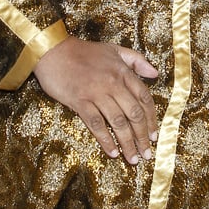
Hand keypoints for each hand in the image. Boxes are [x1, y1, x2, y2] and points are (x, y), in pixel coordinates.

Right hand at [34, 37, 158, 164]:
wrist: (53, 50)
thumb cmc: (83, 51)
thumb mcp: (114, 50)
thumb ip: (136, 60)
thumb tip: (155, 73)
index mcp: (123, 72)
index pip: (144, 98)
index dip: (152, 119)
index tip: (154, 135)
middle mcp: (113, 84)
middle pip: (134, 114)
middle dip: (142, 136)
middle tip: (146, 154)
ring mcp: (96, 93)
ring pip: (118, 122)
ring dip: (127, 143)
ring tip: (133, 159)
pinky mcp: (80, 101)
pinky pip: (96, 124)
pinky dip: (106, 140)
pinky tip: (113, 152)